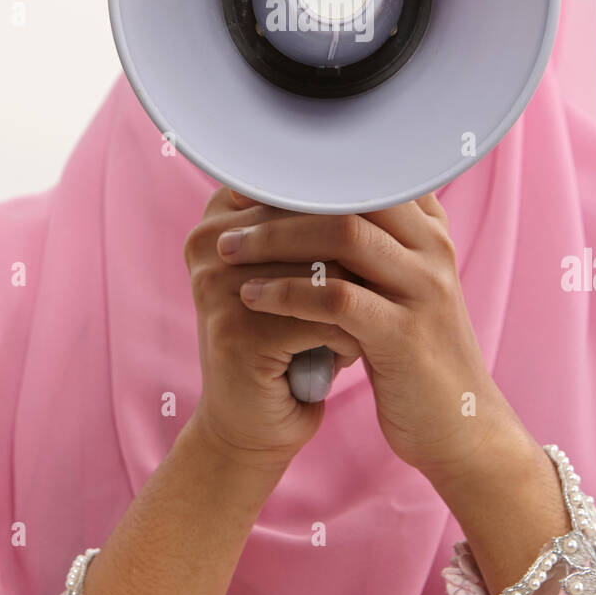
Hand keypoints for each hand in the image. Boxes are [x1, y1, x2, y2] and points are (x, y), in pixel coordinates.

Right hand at [182, 185, 362, 471]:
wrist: (258, 422)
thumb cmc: (292, 337)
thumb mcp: (300, 272)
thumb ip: (322, 219)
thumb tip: (385, 172)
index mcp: (220, 216)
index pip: (306, 191)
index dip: (352, 214)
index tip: (376, 244)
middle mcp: (209, 243)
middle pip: (317, 224)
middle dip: (359, 262)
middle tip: (378, 289)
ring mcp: (217, 286)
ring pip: (326, 269)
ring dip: (361, 300)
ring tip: (362, 323)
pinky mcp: (236, 332)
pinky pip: (323, 316)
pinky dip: (351, 337)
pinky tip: (350, 352)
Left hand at [218, 191, 517, 487]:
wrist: (458, 423)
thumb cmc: (412, 348)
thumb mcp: (401, 282)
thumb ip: (373, 238)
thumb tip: (302, 198)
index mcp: (428, 227)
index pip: (362, 173)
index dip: (304, 170)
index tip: (252, 175)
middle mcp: (433, 247)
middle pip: (350, 193)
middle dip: (281, 197)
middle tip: (229, 207)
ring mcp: (424, 288)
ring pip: (344, 236)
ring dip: (275, 238)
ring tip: (228, 251)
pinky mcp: (405, 335)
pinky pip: (337, 299)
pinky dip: (287, 292)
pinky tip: (252, 297)